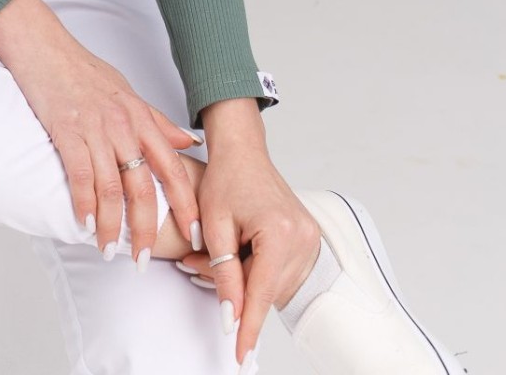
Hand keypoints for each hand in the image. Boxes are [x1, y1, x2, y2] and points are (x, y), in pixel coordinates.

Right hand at [0, 0, 202, 263]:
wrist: (45, 47)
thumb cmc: (84, 70)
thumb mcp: (128, 92)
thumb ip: (157, 121)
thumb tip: (188, 142)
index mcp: (141, 118)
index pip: (172, 168)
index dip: (185, 204)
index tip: (194, 234)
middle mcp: (123, 126)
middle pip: (143, 187)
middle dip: (146, 229)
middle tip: (144, 259)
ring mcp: (95, 129)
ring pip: (111, 189)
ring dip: (111, 226)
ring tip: (108, 250)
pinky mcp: (67, 131)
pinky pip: (80, 176)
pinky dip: (83, 204)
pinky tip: (83, 225)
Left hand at [178, 140, 321, 365]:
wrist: (243, 150)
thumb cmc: (225, 178)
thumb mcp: (214, 225)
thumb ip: (223, 273)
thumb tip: (230, 318)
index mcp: (280, 232)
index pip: (262, 293)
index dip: (248, 327)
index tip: (240, 356)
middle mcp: (302, 238)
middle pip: (266, 289)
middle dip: (233, 288)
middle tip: (195, 265)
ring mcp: (309, 238)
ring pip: (272, 283)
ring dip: (243, 277)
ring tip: (214, 251)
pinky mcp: (307, 238)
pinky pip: (279, 270)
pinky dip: (256, 268)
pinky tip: (236, 249)